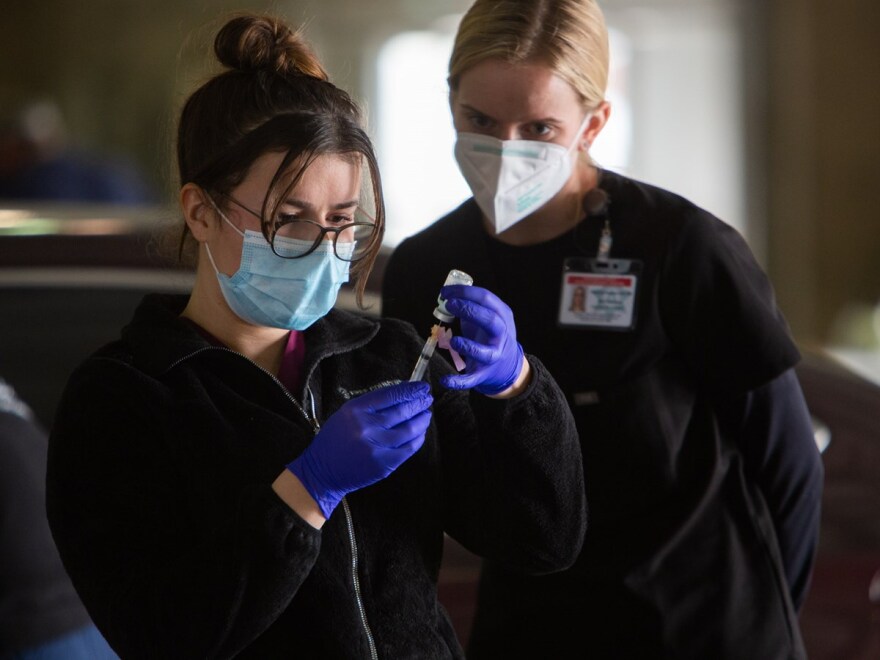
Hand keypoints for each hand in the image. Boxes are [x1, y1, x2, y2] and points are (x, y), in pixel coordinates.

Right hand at [286, 381, 431, 517]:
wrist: (321, 472)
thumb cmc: (334, 441)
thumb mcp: (346, 415)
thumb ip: (371, 406)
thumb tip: (401, 395)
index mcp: (354, 410)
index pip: (390, 394)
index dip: (410, 390)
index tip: (422, 387)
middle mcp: (366, 426)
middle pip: (402, 410)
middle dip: (419, 403)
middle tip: (427, 399)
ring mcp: (376, 446)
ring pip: (409, 429)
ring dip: (422, 420)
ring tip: (427, 415)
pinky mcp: (384, 464)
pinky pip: (409, 448)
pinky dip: (418, 438)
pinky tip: (421, 433)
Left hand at [439, 285, 524, 395]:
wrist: (506, 366)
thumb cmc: (490, 335)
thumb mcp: (489, 316)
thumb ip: (472, 304)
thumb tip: (447, 293)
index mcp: (502, 316)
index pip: (486, 299)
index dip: (464, 293)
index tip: (445, 292)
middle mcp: (501, 336)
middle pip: (490, 321)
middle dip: (469, 310)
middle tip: (449, 304)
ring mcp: (493, 356)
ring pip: (484, 353)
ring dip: (468, 346)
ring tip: (452, 340)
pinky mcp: (483, 374)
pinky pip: (471, 379)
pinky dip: (458, 381)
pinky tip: (445, 380)